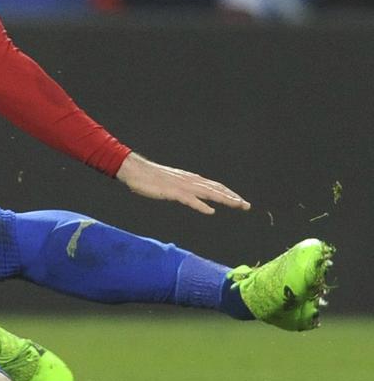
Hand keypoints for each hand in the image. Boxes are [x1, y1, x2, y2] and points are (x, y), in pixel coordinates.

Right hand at [116, 152, 250, 214]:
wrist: (134, 169)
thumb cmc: (149, 177)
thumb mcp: (169, 183)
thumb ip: (182, 190)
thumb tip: (192, 196)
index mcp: (189, 179)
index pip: (214, 186)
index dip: (228, 193)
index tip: (240, 200)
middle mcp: (189, 181)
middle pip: (216, 189)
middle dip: (232, 197)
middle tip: (247, 205)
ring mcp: (182, 186)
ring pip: (208, 193)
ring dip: (224, 199)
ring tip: (237, 205)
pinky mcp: (172, 191)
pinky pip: (189, 199)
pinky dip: (201, 205)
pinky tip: (210, 211)